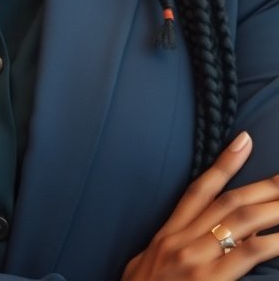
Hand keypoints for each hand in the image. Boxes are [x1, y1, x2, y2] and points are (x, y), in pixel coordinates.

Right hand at [122, 131, 278, 279]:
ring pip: (241, 221)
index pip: (199, 190)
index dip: (224, 163)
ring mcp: (197, 260)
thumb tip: (186, 239)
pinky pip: (247, 254)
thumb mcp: (141, 267)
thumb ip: (164, 249)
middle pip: (229, 202)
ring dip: (273, 207)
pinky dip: (271, 242)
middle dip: (262, 185)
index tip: (245, 140)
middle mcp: (182, 241)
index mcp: (167, 235)